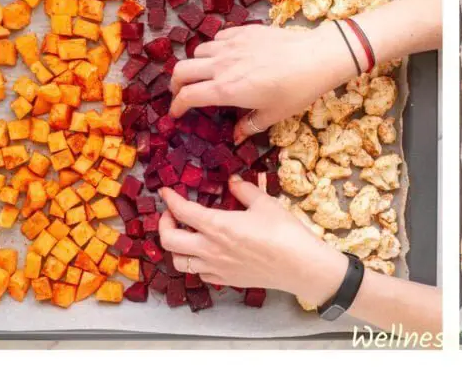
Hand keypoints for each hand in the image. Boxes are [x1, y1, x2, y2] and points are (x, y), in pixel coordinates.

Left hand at [158, 176, 346, 306]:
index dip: (170, 200)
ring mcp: (215, 268)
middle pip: (169, 240)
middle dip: (164, 224)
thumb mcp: (264, 203)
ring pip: (178, 262)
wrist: (298, 265)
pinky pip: (198, 273)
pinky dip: (194, 263)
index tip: (166, 191)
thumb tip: (232, 181)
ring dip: (175, 247)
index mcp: (217, 226)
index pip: (183, 211)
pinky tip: (204, 254)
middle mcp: (209, 249)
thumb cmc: (283, 231)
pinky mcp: (225, 280)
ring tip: (183, 235)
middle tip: (170, 214)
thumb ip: (244, 190)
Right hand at [169, 23, 354, 141]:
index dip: (176, 106)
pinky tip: (226, 55)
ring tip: (206, 73)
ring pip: (198, 51)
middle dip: (176, 84)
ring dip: (196, 64)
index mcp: (226, 90)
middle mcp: (222, 66)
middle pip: (181, 70)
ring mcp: (232, 45)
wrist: (316, 57)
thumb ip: (250, 125)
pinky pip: (218, 37)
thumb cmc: (296, 90)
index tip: (177, 113)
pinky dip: (214, 47)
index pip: (187, 96)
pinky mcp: (244, 31)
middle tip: (183, 93)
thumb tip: (237, 136)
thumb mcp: (273, 114)